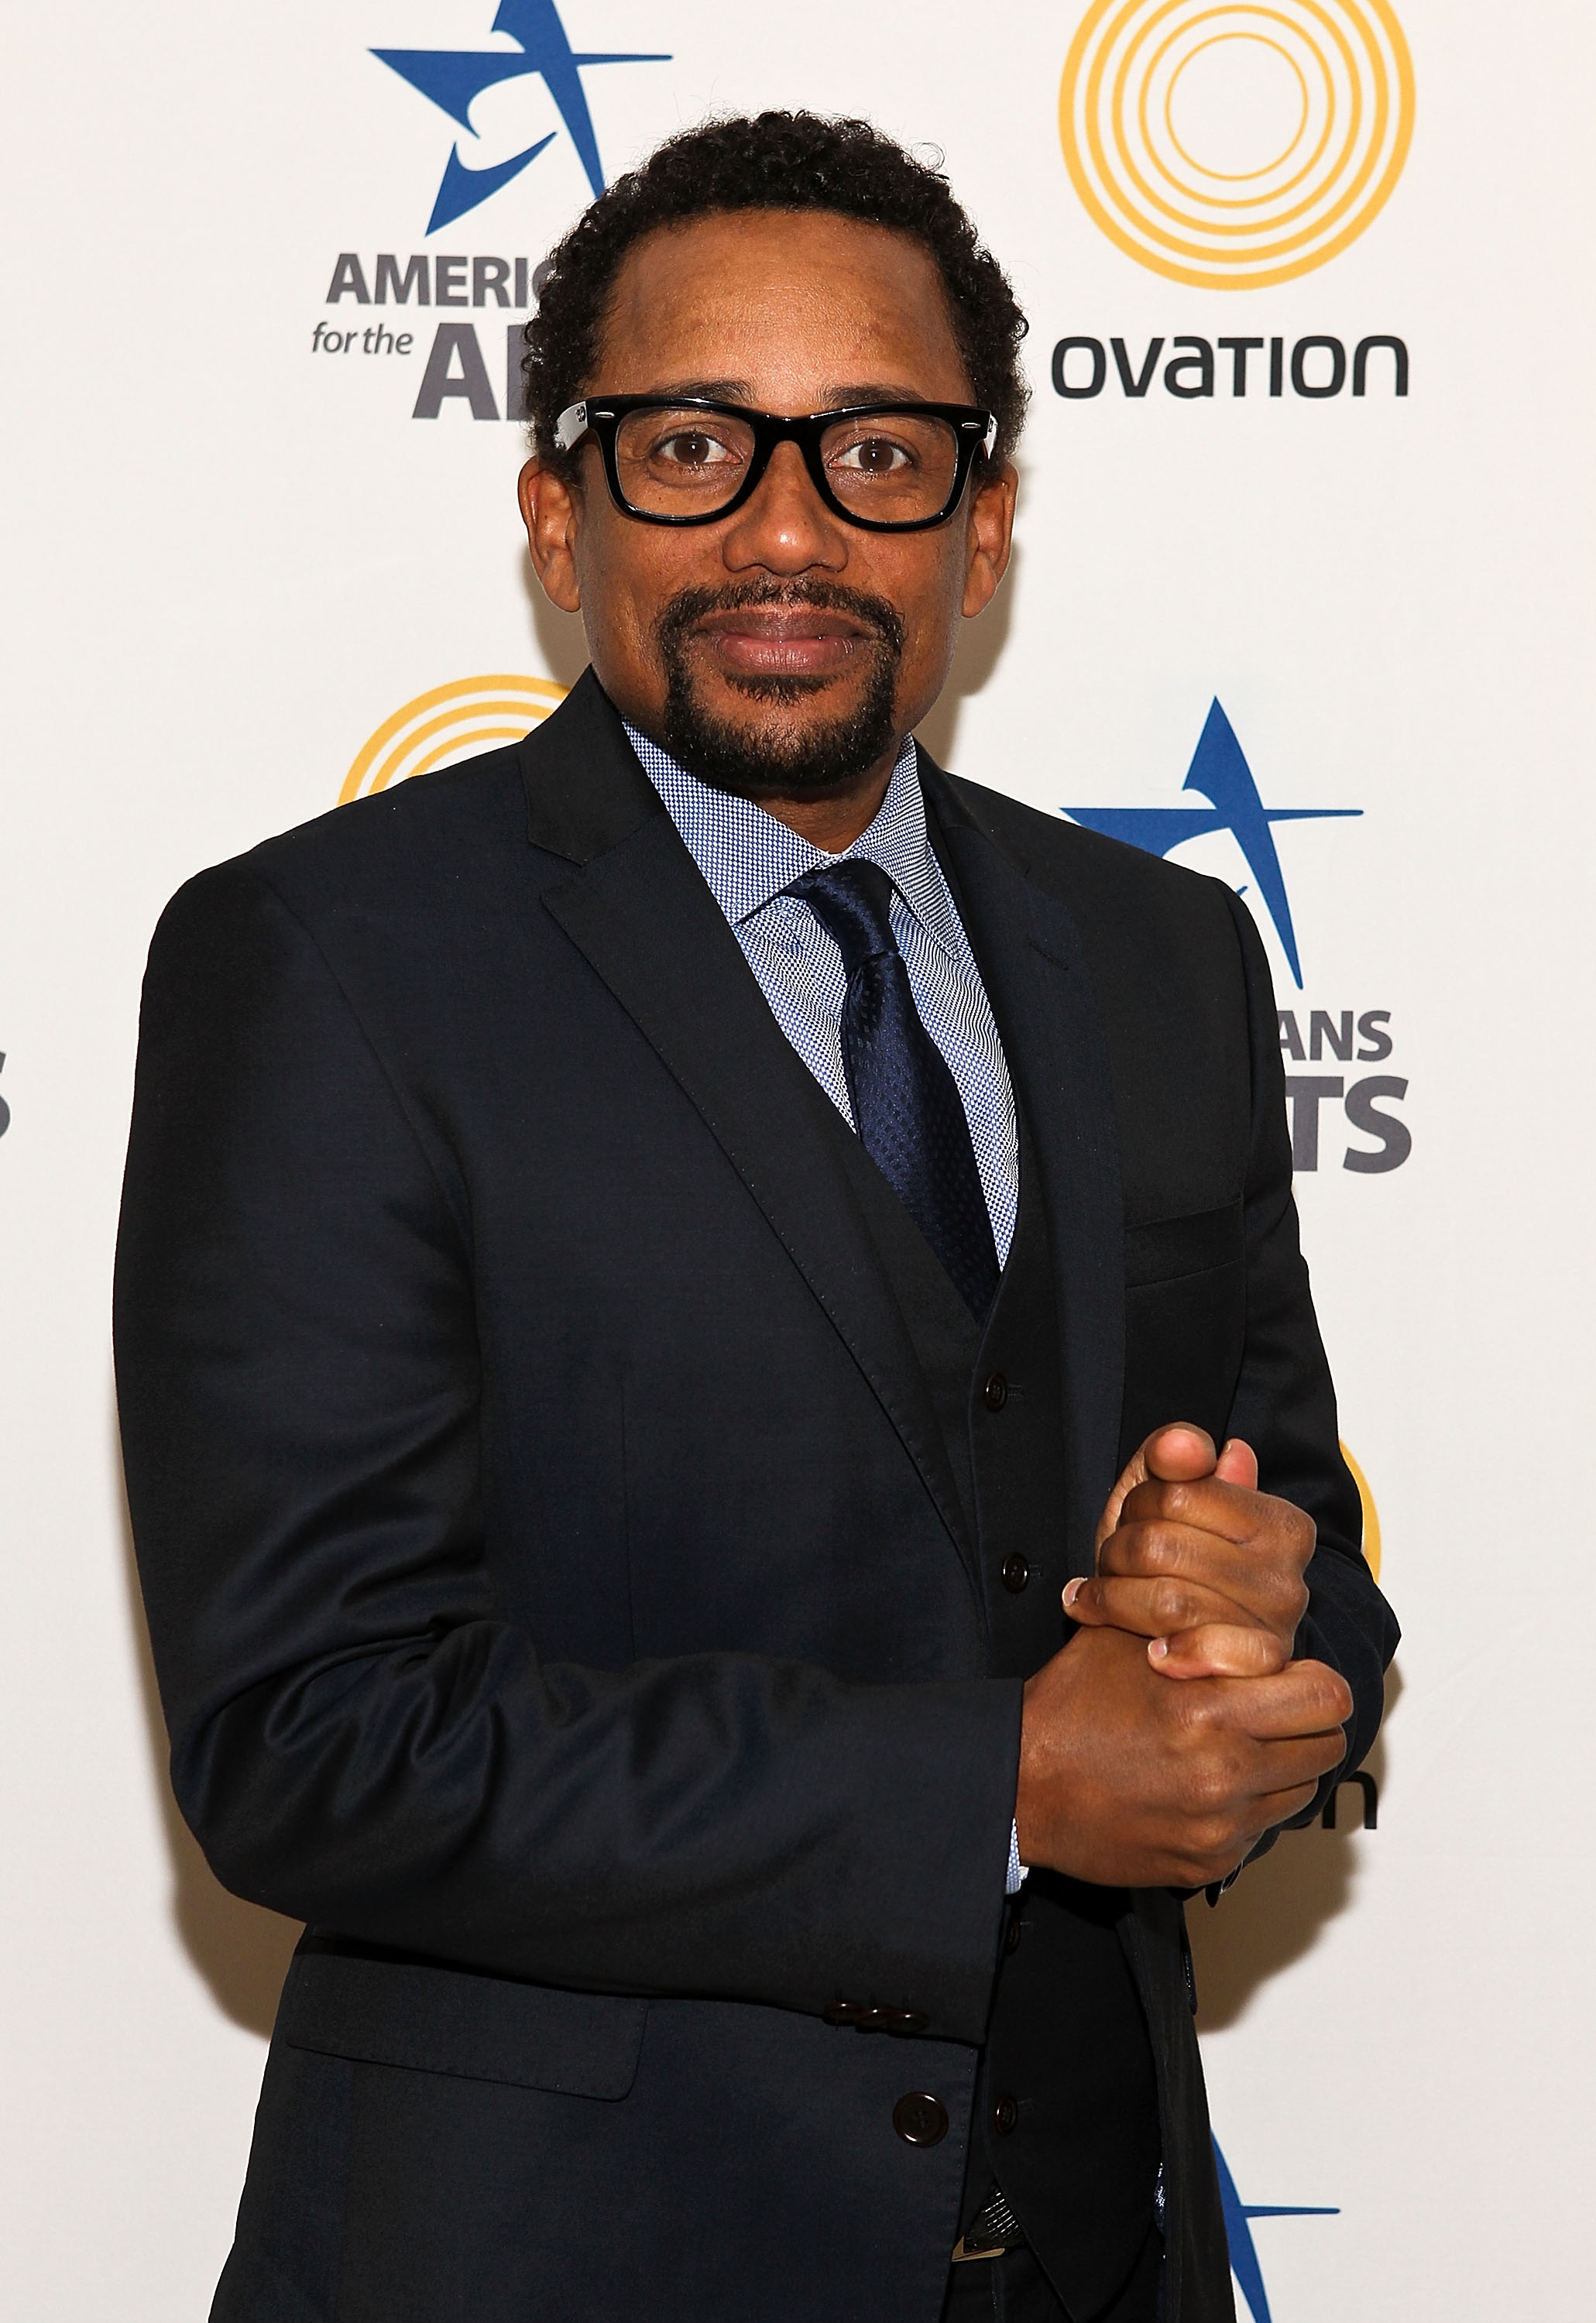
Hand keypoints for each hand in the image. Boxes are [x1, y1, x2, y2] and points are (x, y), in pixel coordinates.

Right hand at [1014, 1625, 1351, 1887]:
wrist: (1021, 1784)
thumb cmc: (1071, 1702)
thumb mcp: (1125, 1633)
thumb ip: (1190, 1607)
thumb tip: (1238, 1566)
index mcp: (1210, 1709)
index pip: (1327, 1697)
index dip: (1310, 1678)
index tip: (1285, 1674)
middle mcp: (1224, 1774)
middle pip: (1327, 1745)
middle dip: (1305, 1721)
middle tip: (1270, 1707)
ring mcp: (1219, 1827)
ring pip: (1301, 1790)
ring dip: (1280, 1764)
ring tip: (1233, 1743)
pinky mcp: (1208, 1863)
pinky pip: (1260, 1830)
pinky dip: (1245, 1805)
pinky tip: (1201, 1783)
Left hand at [1064, 1425, 1314, 1681]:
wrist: (1167, 1651)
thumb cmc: (1168, 1567)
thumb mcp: (1163, 1498)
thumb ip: (1173, 1456)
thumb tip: (1185, 1446)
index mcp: (1280, 1525)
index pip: (1175, 1496)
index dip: (1137, 1506)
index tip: (1131, 1522)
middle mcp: (1289, 1579)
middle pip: (1160, 1546)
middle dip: (1117, 1553)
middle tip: (1108, 1565)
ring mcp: (1275, 1630)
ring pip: (1166, 1599)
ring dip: (1114, 1599)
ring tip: (1100, 1599)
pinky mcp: (1253, 1675)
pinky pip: (1199, 1651)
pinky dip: (1163, 1651)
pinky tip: (1147, 1653)